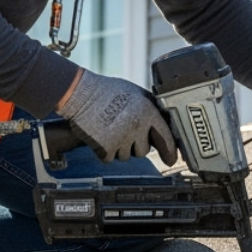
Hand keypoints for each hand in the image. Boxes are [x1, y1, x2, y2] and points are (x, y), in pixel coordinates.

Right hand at [57, 69, 178, 164]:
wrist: (81, 94)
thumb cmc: (107, 91)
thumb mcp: (136, 93)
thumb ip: (151, 108)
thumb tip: (163, 123)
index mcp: (147, 111)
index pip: (165, 136)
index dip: (170, 151)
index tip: (171, 160)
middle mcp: (137, 126)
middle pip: (144, 151)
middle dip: (136, 144)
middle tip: (124, 130)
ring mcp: (121, 138)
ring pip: (126, 156)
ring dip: (120, 147)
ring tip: (110, 129)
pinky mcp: (106, 148)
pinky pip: (110, 158)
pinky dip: (105, 150)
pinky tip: (102, 134)